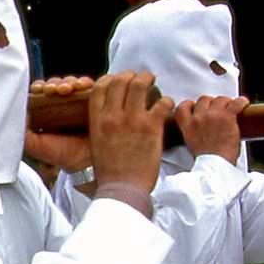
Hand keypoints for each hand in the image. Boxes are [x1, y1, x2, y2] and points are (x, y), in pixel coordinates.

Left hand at [23, 75, 97, 173]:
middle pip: (57, 85)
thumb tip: (18, 112)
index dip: (39, 87)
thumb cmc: (61, 155)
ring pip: (72, 83)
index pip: (41, 93)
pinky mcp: (95, 102)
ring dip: (67, 82)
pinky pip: (91, 87)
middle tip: (51, 90)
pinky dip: (84, 82)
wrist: (85, 163)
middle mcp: (63, 106)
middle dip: (53, 84)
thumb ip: (22, 131)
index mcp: (47, 112)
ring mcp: (79, 103)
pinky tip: (80, 86)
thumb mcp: (35, 144)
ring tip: (66, 89)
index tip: (38, 89)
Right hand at [86, 71, 170, 190]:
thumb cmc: (110, 171)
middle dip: (131, 75)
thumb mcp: (97, 144)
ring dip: (148, 79)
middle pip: (120, 80)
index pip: (101, 87)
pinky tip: (167, 106)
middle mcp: (112, 117)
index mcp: (97, 121)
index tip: (118, 80)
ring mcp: (132, 120)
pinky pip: (162, 102)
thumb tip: (110, 114)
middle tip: (139, 78)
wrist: (123, 188)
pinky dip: (167, 101)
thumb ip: (102, 125)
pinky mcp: (151, 127)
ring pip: (140, 84)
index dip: (110, 78)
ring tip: (153, 81)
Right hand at [175, 94, 248, 162]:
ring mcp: (213, 116)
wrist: (216, 165)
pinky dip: (241, 102)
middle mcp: (198, 118)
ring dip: (226, 103)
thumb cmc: (207, 159)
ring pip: (220, 99)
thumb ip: (193, 132)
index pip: (182, 107)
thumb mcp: (191, 144)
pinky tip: (243, 104)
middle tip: (218, 110)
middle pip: (204, 99)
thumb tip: (203, 128)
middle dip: (211, 103)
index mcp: (187, 126)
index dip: (190, 104)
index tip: (195, 106)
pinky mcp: (227, 117)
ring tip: (231, 109)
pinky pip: (236, 103)